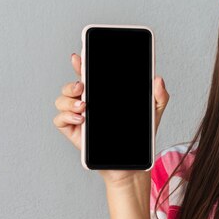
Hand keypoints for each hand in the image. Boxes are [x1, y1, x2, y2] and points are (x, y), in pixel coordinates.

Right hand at [53, 52, 169, 185]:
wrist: (131, 162)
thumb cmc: (138, 136)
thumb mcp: (153, 113)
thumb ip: (159, 96)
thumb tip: (158, 79)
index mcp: (102, 94)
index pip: (87, 74)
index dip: (81, 64)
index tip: (80, 56)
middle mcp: (87, 103)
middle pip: (70, 86)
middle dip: (72, 82)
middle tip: (82, 85)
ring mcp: (78, 117)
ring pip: (61, 100)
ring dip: (68, 99)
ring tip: (84, 105)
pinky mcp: (73, 132)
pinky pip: (59, 120)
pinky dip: (66, 116)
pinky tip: (81, 119)